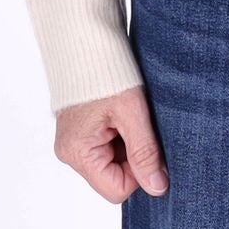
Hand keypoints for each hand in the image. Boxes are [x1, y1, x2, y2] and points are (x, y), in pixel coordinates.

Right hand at [53, 83, 169, 202]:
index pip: (117, 189)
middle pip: (114, 176)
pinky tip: (123, 112)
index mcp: (78, 152)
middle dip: (134, 154)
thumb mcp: (131, 112)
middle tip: (139, 123)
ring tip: (129, 114)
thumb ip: (144, 152)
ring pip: (114, 161)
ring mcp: (75, 142)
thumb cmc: (105, 71)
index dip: (140, 172)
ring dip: (129, 142)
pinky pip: (108, 146)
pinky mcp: (81, 131)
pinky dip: (122, 133)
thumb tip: (157, 187)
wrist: (87, 39)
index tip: (148, 143)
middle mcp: (71, 152)